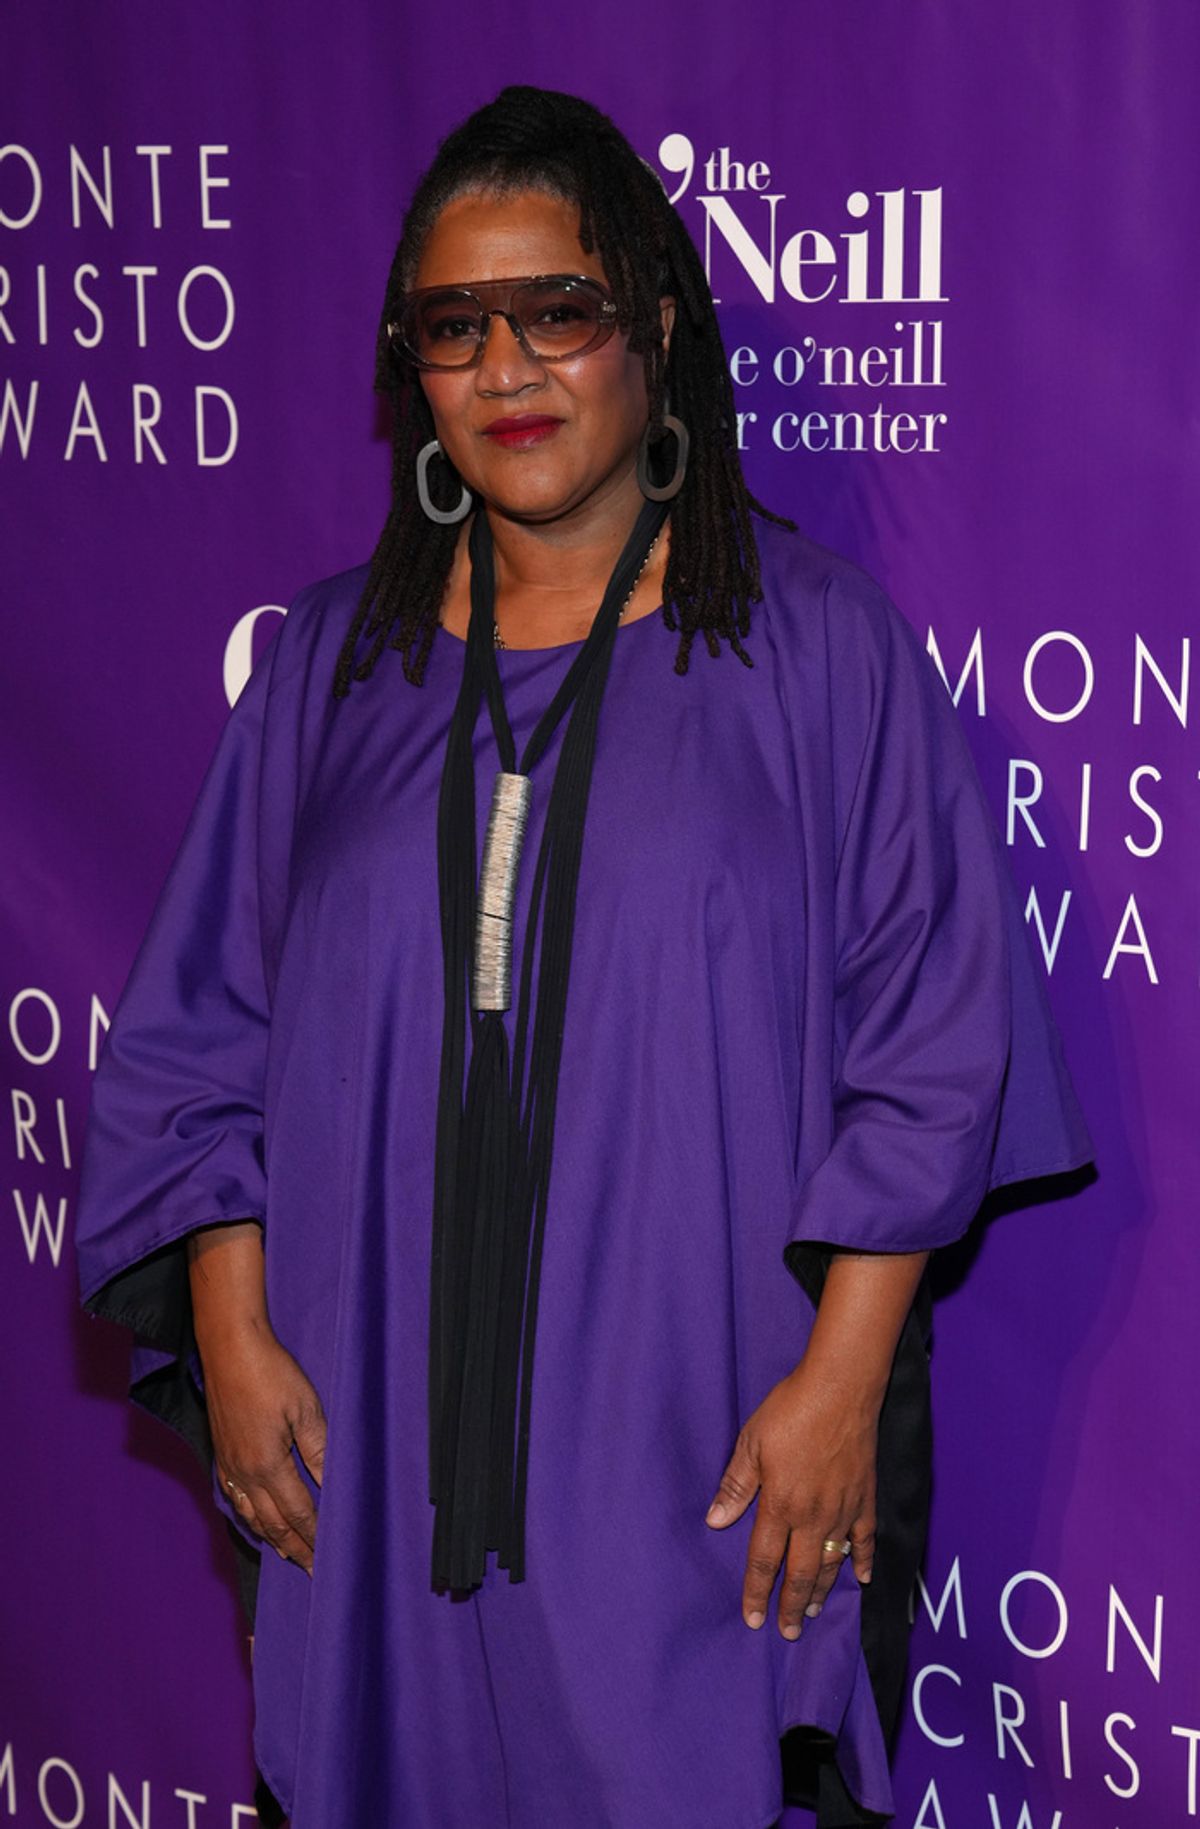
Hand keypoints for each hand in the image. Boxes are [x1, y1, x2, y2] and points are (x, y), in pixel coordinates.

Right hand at [201, 1319, 326, 1574]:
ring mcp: (228, 1464)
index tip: (327, 1556)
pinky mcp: (220, 1453)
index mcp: (267, 1465)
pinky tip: (253, 1519)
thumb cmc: (271, 1373)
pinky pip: (233, 1497)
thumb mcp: (305, 1409)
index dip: (313, 1536)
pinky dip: (247, 1516)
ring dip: (270, 1537)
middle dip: (294, 1547)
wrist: (230, 1348)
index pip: (297, 1513)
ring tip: (287, 1552)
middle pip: (272, 1522)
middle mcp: (244, 1473)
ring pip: (250, 1514)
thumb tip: (332, 1484)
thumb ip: (318, 1450)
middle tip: (310, 1568)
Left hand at [705, 1364, 876, 1638]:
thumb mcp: (751, 1443)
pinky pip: (866, 1538)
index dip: (757, 1591)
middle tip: (787, 1632)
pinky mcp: (865, 1498)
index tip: (752, 1619)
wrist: (841, 1389)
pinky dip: (863, 1560)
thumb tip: (715, 1522)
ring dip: (822, 1591)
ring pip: (832, 1563)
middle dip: (792, 1606)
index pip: (765, 1559)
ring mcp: (844, 1510)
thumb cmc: (790, 1411)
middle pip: (801, 1573)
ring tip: (814, 1613)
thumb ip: (736, 1485)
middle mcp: (813, 1517)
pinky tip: (862, 1577)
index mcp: (781, 1505)